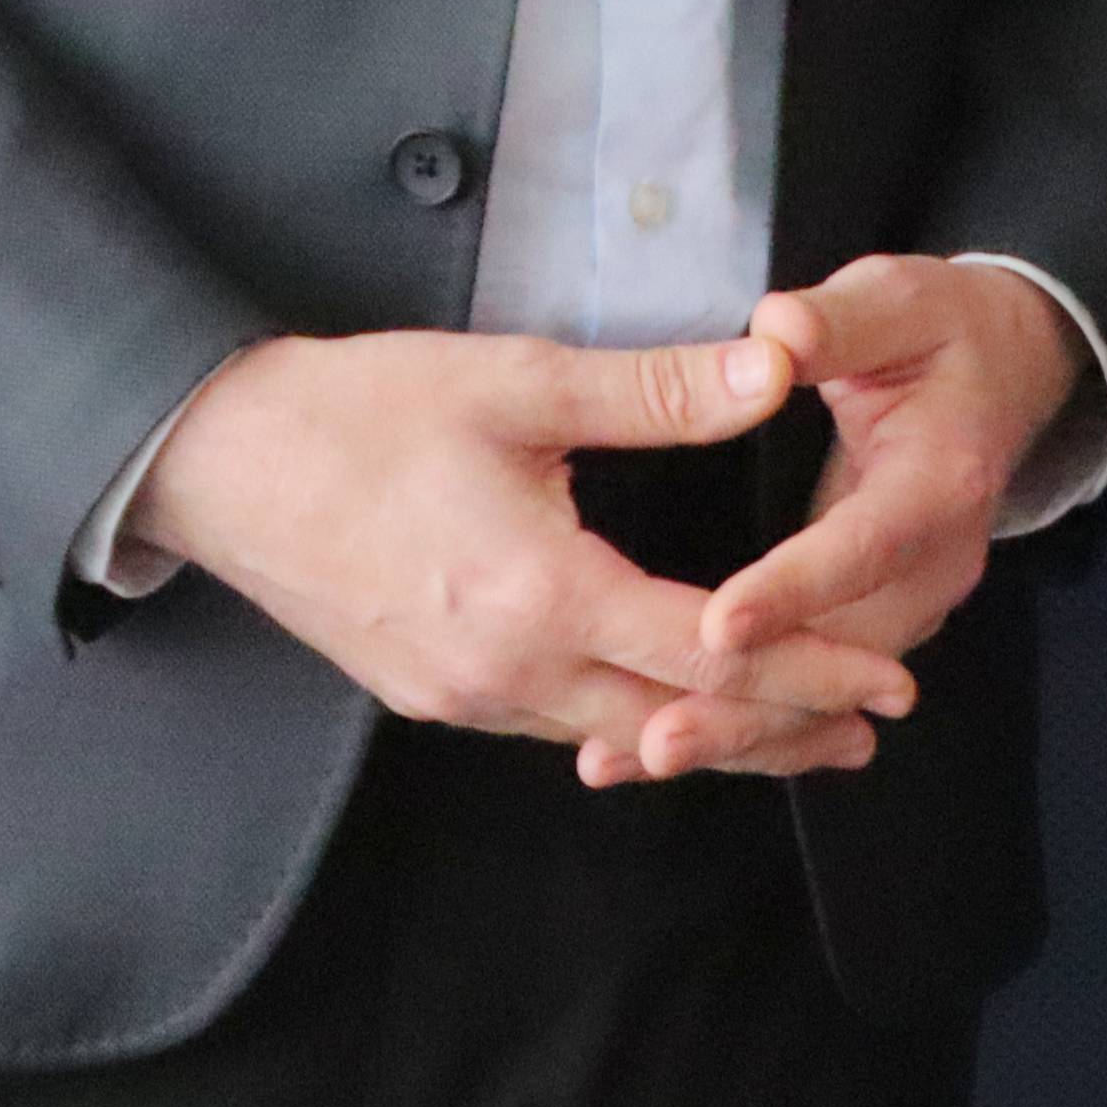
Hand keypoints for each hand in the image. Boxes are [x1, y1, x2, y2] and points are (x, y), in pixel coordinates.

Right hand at [127, 326, 909, 773]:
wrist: (216, 463)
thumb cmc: (363, 411)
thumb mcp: (521, 381)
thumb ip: (657, 389)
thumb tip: (775, 369)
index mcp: (540, 593)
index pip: (710, 652)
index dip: (810, 670)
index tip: (891, 683)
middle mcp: (503, 669)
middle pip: (670, 721)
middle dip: (780, 729)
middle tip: (872, 732)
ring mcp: (460, 694)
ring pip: (608, 737)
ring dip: (704, 733)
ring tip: (793, 731)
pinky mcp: (426, 692)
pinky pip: (550, 725)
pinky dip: (624, 723)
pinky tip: (661, 708)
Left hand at [609, 257, 1085, 789]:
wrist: (1004, 375)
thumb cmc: (938, 330)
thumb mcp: (898, 300)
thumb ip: (838, 321)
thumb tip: (775, 333)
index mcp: (942, 478)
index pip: (868, 544)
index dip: (797, 588)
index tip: (719, 622)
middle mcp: (938, 562)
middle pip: (846, 653)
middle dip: (750, 699)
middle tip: (655, 738)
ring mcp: (911, 604)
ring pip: (826, 691)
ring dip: (734, 730)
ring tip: (635, 757)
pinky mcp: (874, 626)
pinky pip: (810, 690)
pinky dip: (737, 725)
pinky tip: (641, 751)